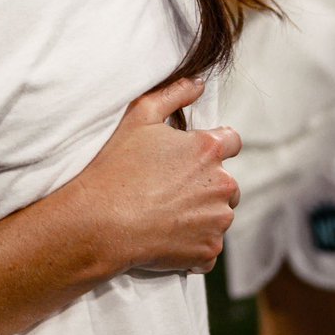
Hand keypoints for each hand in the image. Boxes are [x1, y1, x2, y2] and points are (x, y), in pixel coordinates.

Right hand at [74, 76, 240, 274]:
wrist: (102, 220)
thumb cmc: (118, 165)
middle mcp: (222, 184)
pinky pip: (209, 244)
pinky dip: (194, 241)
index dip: (213, 145)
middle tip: (170, 185)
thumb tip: (199, 84)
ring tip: (166, 210)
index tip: (191, 155)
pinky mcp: (210, 251)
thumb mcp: (139, 115)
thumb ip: (174, 93)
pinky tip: (167, 233)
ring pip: (219, 214)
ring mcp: (218, 221)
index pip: (232, 141)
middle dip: (206, 182)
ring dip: (202, 212)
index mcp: (209, 150)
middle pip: (227, 182)